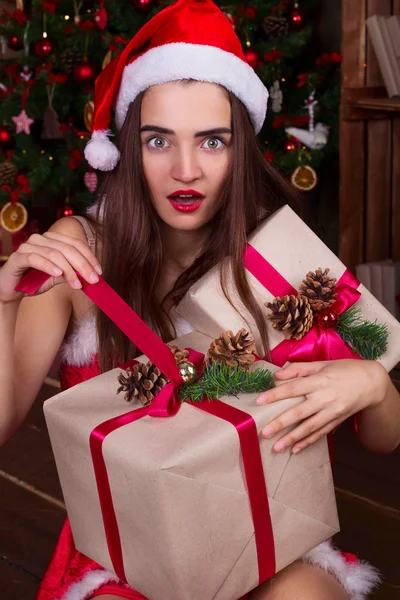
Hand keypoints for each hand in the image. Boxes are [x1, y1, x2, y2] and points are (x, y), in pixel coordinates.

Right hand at [0, 231, 101, 302]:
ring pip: (54, 253)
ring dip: (69, 270)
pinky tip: (58, 274)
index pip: (75, 244)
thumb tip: (90, 275)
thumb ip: (71, 274)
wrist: (10, 290)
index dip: (89, 257)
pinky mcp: (18, 256)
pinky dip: (49, 266)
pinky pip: (36, 258)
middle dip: (83, 265)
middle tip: (93, 280)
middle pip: (67, 248)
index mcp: (52, 240)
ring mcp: (28, 246)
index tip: (99, 272)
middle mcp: (41, 239)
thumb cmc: (33, 281)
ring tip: (77, 284)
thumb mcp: (57, 278)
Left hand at [256, 359, 387, 453]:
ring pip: (309, 428)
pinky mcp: (337, 421)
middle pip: (299, 412)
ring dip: (292, 439)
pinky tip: (295, 450)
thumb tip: (277, 374)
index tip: (259, 402)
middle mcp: (325, 398)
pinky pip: (320, 434)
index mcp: (319, 381)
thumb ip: (299, 369)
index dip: (275, 395)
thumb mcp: (322, 364)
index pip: (292, 388)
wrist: (372, 383)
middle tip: (264, 432)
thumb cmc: (345, 370)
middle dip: (280, 423)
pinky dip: (307, 442)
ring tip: (276, 447)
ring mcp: (332, 412)